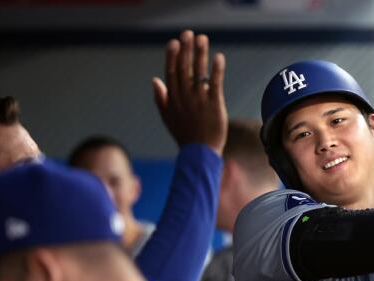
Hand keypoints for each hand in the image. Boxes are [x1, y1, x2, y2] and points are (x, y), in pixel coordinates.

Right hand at [152, 30, 227, 154]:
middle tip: (188, 33)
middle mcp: (185, 97)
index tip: (174, 42)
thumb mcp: (168, 117)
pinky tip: (218, 57)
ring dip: (200, 54)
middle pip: (184, 68)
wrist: (200, 154)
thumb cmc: (185, 135)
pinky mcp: (214, 105)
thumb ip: (161, 98)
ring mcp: (199, 101)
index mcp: (173, 99)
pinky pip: (215, 84)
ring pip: (198, 72)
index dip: (172, 56)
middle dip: (186, 49)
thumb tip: (155, 79)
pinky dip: (216, 70)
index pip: (171, 72)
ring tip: (202, 38)